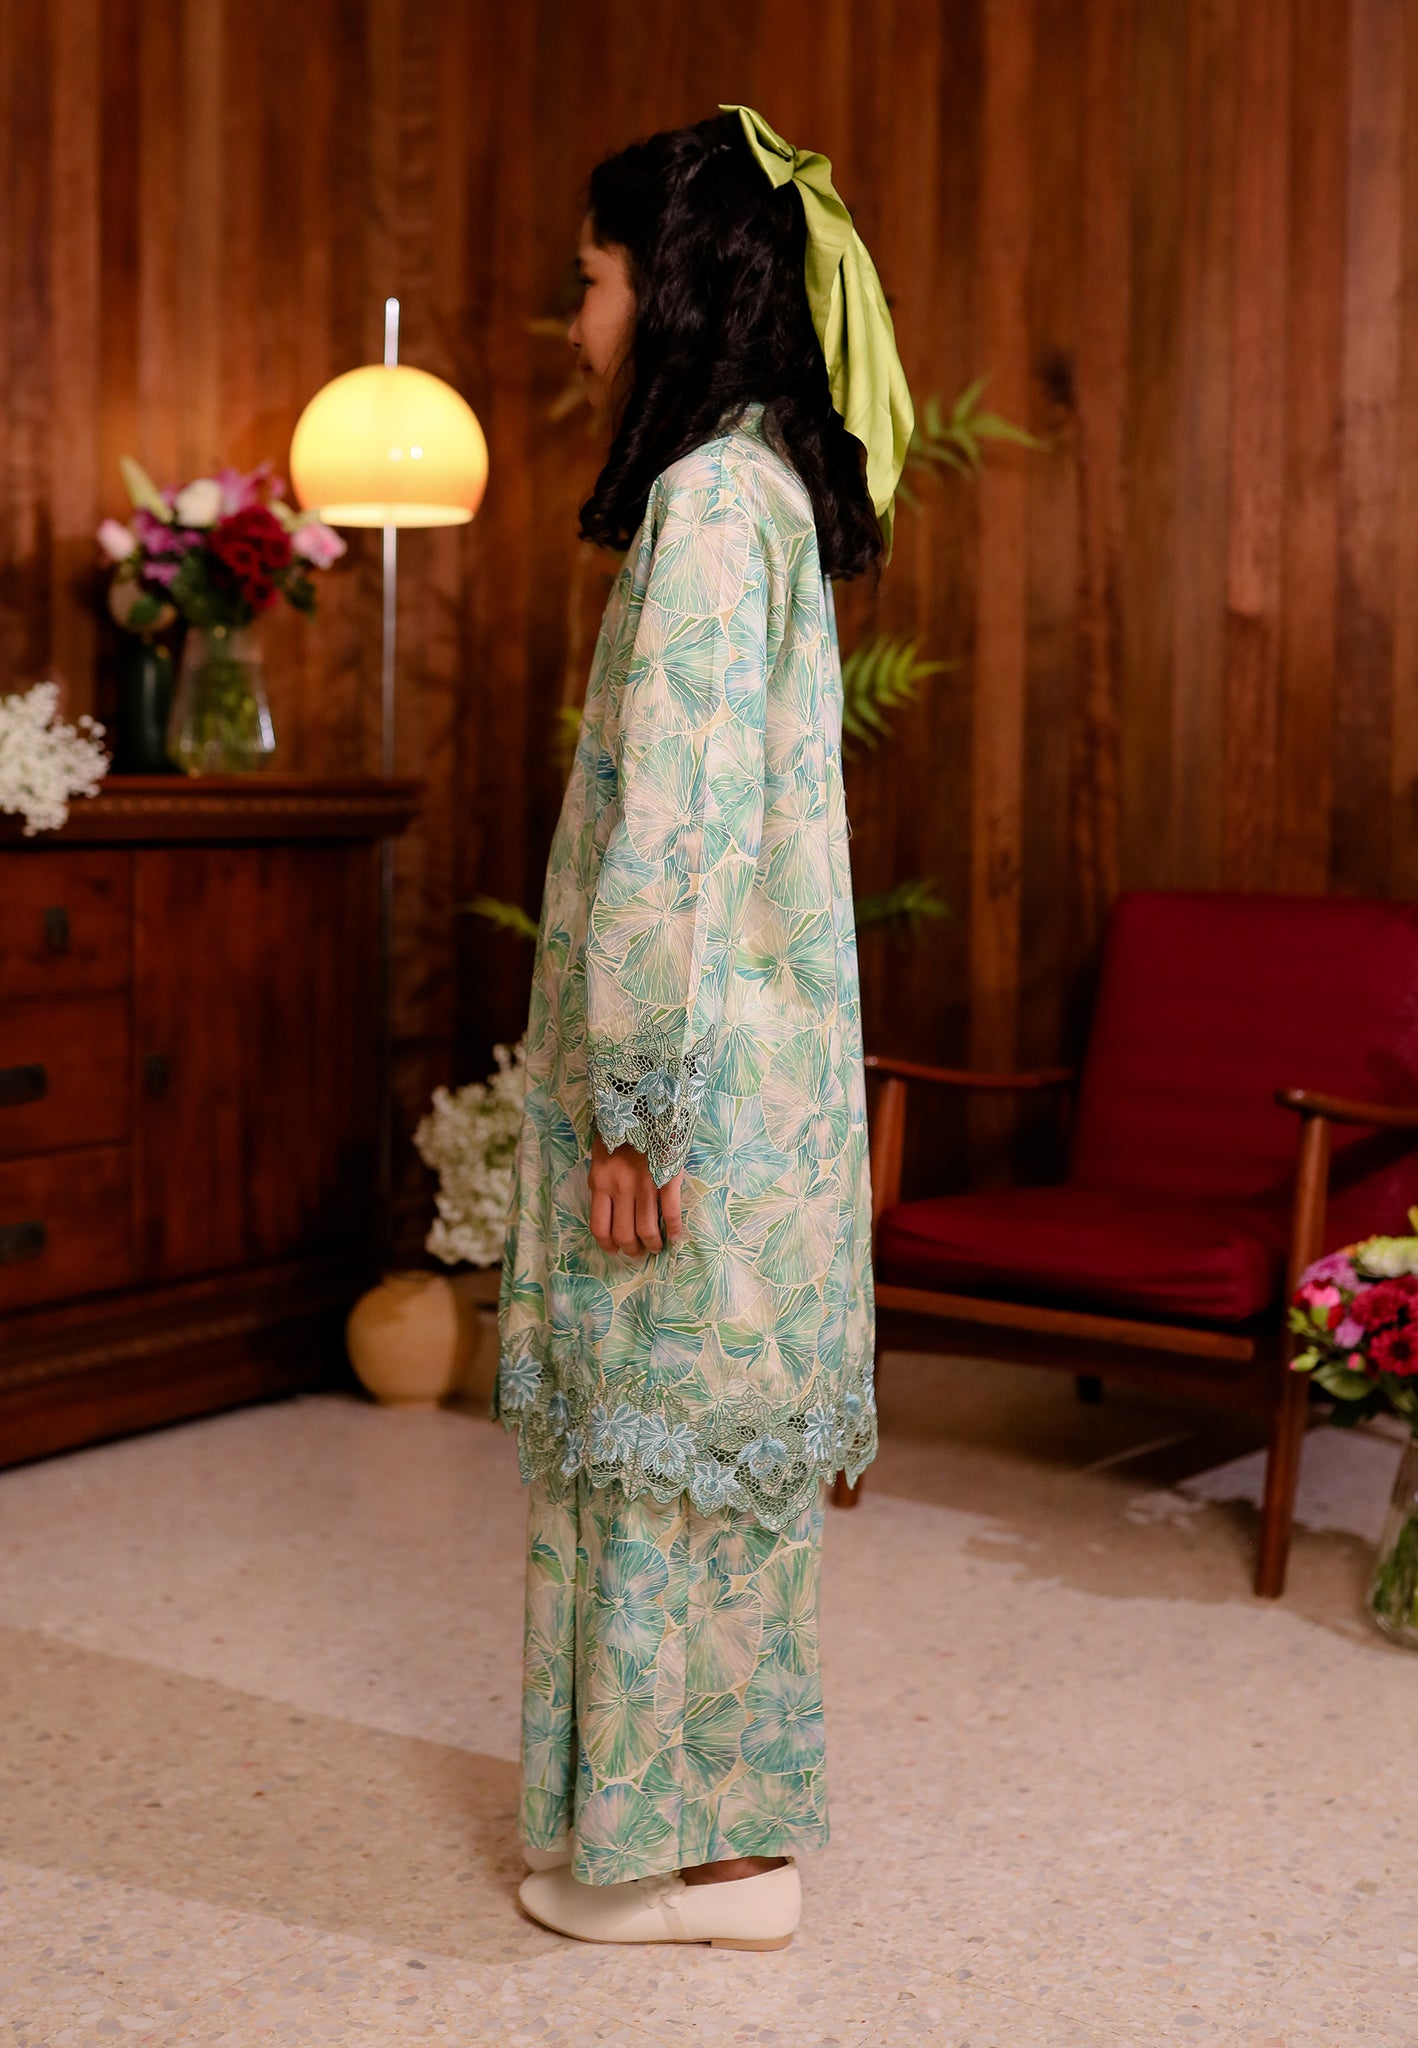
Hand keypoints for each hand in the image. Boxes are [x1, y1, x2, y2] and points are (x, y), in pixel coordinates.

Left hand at [589, 1131, 684, 1255]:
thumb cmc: (620, 1127)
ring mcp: (644, 1184)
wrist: (644, 1101)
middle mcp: (619, 1188)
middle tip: (639, 1253)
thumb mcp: (601, 1154)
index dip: (608, 1245)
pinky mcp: (667, 1178)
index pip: (599, 1226)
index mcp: (600, 1182)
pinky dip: (673, 1229)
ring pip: (646, 1229)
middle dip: (632, 1250)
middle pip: (623, 1234)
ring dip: (653, 1244)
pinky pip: (670, 1212)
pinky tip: (674, 1235)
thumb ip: (603, 1180)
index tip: (615, 1250)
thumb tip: (607, 1206)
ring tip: (657, 1248)